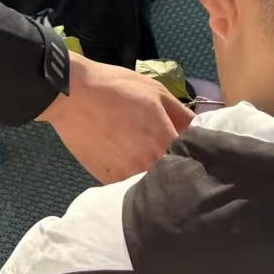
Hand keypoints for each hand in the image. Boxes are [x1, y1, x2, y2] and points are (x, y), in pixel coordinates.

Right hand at [39, 52, 192, 182]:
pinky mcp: (108, 181)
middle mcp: (148, 164)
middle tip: (170, 153)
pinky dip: (133, 177)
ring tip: (145, 157)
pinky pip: (129, 185)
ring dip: (154, 175)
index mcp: (164, 141)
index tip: (194, 149)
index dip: (195, 154)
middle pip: (173, 176)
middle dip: (176, 168)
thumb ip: (182, 114)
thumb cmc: (116, 88)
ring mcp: (127, 176)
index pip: (192, 159)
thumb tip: (202, 130)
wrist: (71, 95)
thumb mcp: (156, 91)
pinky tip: (126, 161)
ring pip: (151, 184)